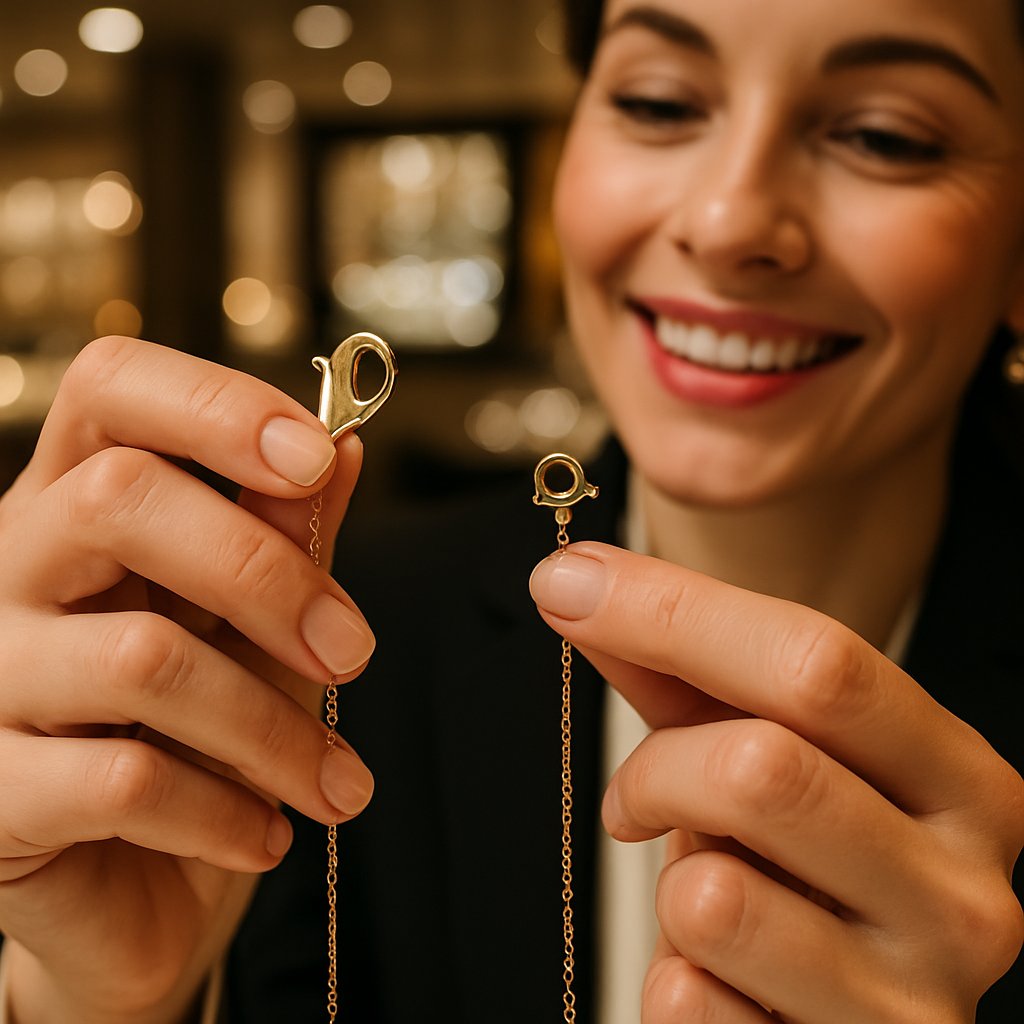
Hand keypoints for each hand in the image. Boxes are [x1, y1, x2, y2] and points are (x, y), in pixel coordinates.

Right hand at [0, 337, 376, 1022]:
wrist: (130, 895)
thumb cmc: (198, 741)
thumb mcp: (255, 630)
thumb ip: (289, 541)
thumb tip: (345, 448)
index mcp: (76, 507)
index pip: (112, 390)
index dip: (215, 403)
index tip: (316, 458)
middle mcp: (9, 570)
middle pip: (120, 499)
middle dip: (267, 574)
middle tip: (353, 653)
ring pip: (139, 657)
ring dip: (272, 728)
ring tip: (336, 782)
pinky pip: (122, 781)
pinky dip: (224, 812)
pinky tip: (267, 834)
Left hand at [530, 542, 1023, 1022]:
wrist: (842, 1013)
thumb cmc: (802, 864)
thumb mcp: (762, 749)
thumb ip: (682, 668)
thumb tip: (578, 583)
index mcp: (958, 779)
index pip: (819, 664)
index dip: (673, 612)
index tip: (568, 581)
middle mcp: (961, 887)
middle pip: (762, 769)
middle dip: (657, 771)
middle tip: (638, 795)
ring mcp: (915, 999)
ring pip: (711, 896)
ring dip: (670, 881)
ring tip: (706, 886)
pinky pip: (688, 999)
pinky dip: (674, 972)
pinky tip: (722, 972)